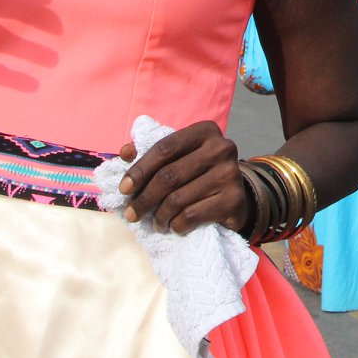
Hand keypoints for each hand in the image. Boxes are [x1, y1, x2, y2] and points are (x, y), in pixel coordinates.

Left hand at [116, 121, 248, 234]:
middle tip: (131, 213)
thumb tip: (125, 153)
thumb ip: (151, 151)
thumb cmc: (199, 173)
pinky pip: (192, 215)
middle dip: (144, 198)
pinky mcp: (233, 200)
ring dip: (159, 215)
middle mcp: (221, 148)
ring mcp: (230, 174)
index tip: (123, 189)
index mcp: (205, 131)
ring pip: (178, 198)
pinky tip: (173, 226)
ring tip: (154, 222)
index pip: (165, 148)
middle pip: (169, 175)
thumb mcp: (178, 157)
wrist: (234, 196)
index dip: (140, 169)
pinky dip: (176, 224)